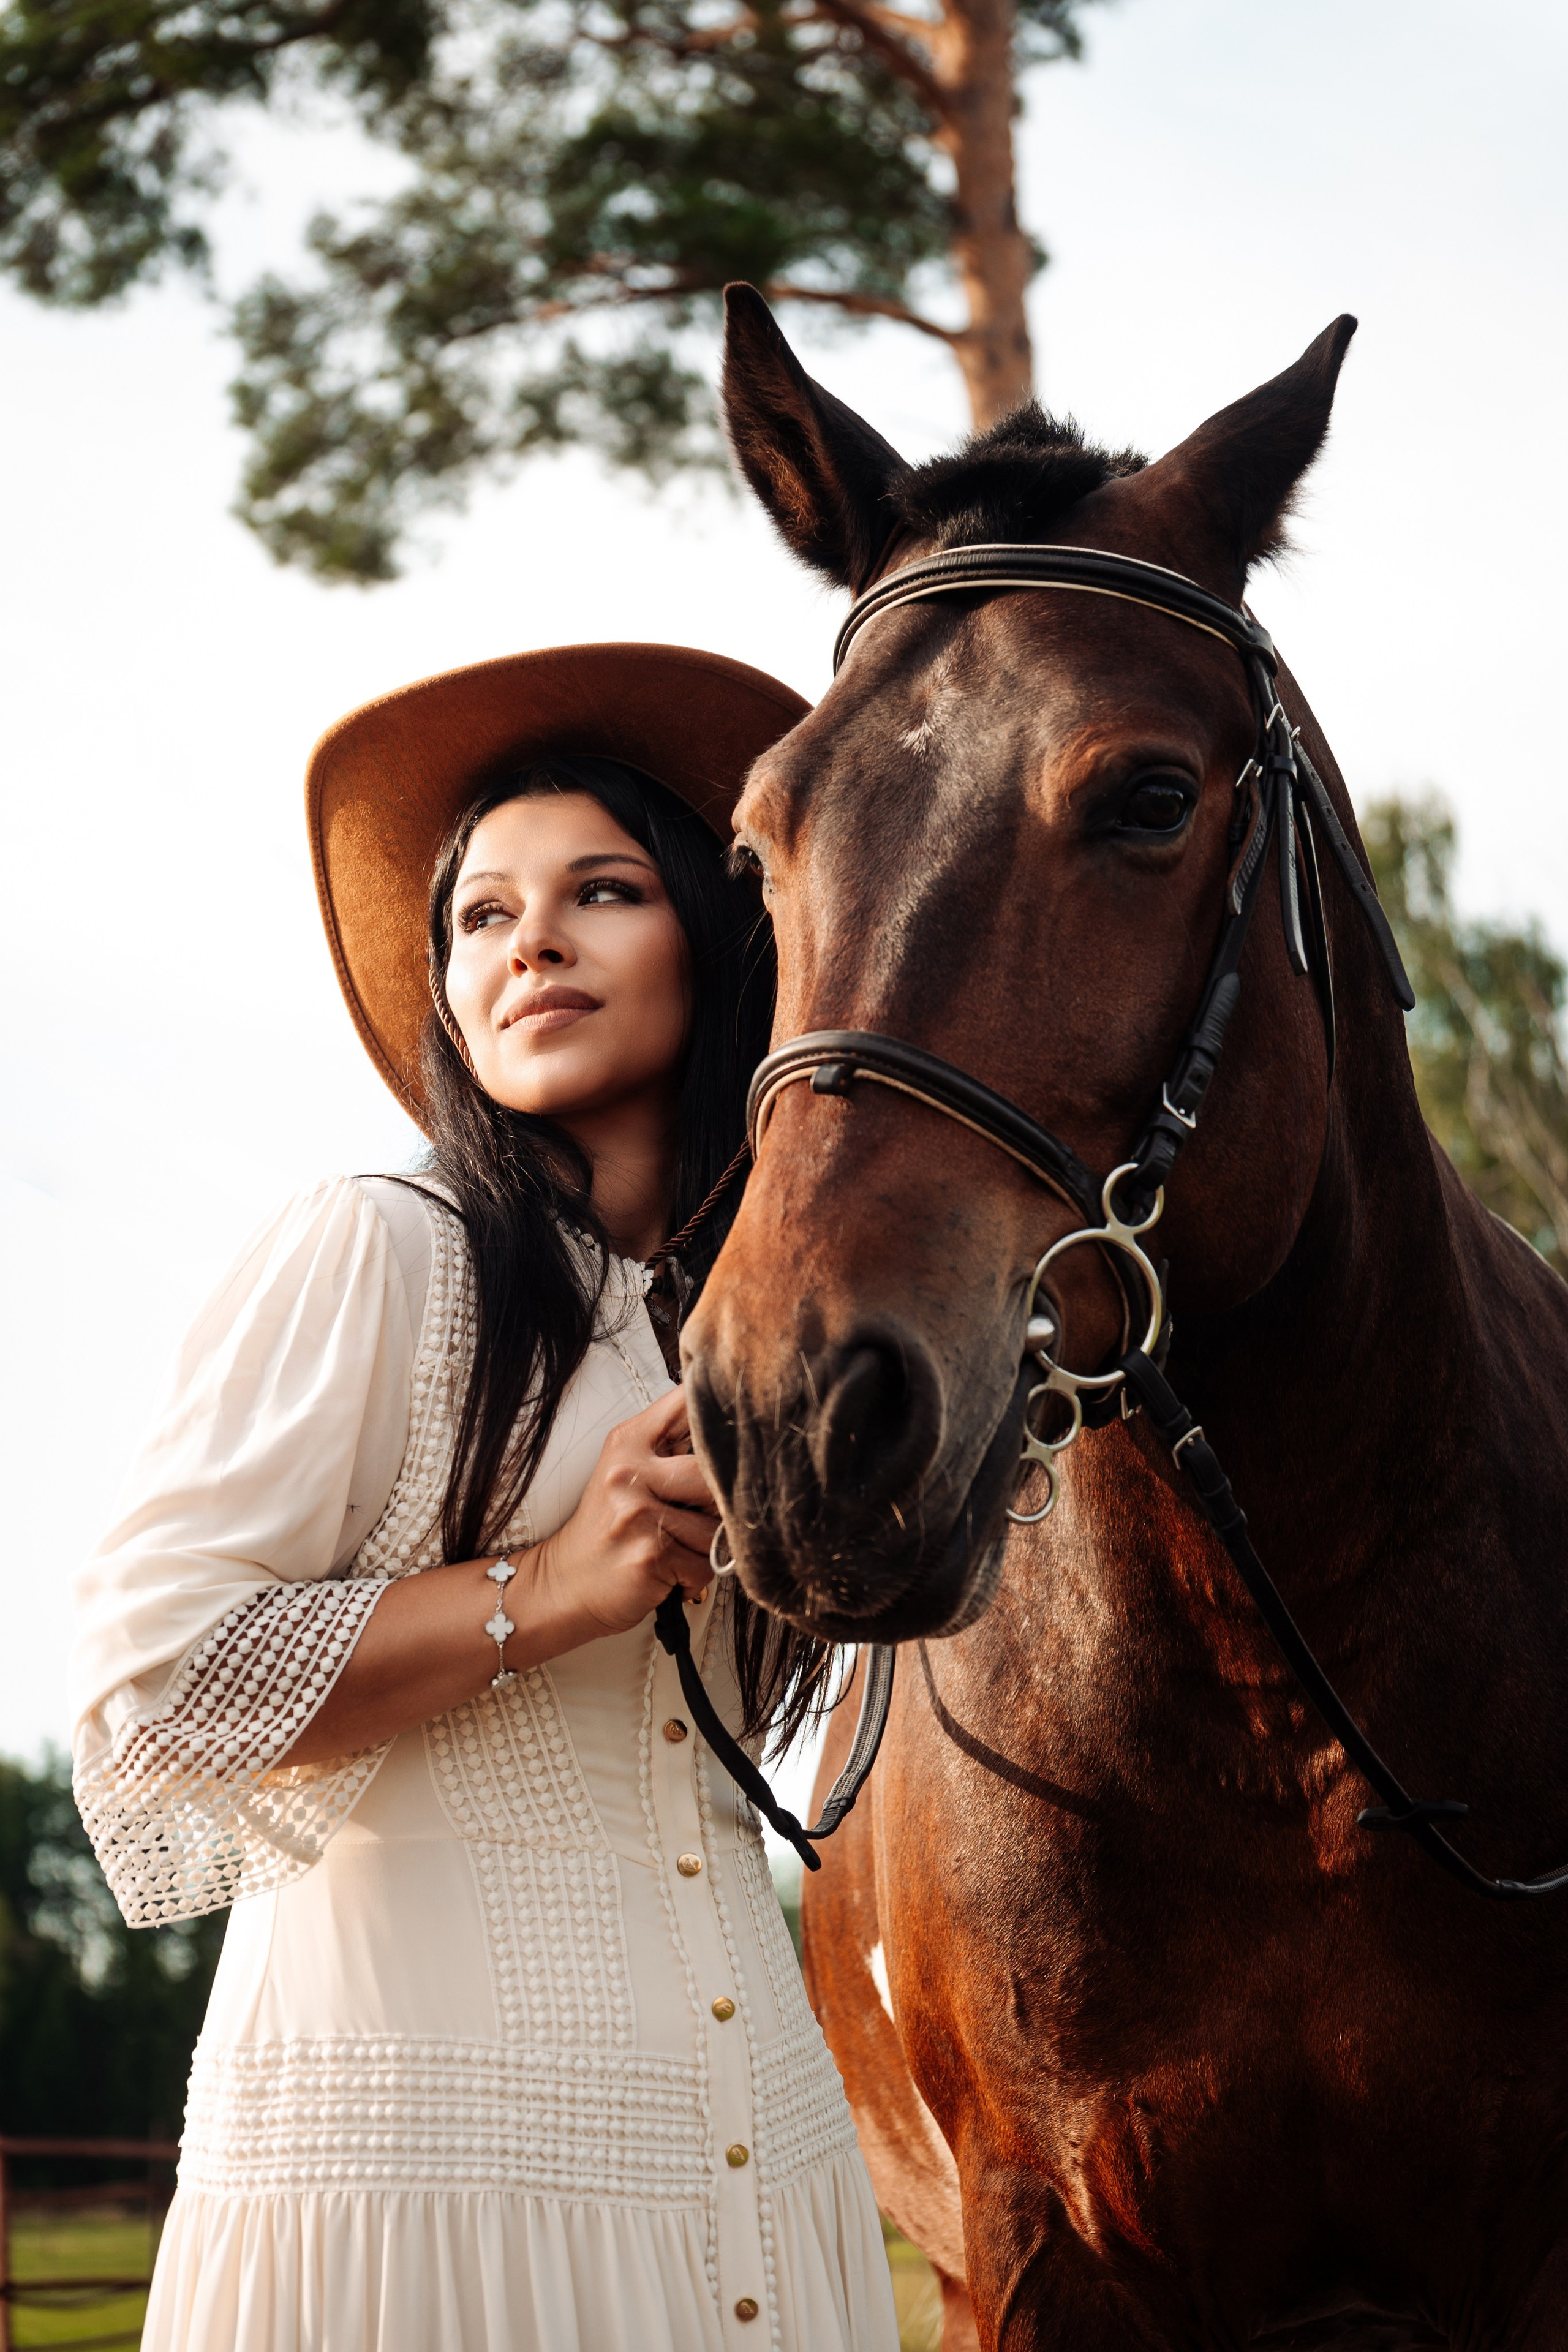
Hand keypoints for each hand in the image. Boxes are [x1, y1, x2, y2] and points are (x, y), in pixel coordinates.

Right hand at [528, 1387, 719, 1642]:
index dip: (720, 1414)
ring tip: (672, 1549)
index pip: (686, 1403)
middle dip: (716, 1504)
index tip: (736, 1426)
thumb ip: (671, 1445)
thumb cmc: (608, 1528)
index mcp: (628, 1442)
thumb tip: (737, 1431)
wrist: (564, 1583)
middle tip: (691, 1519)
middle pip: (714, 1473)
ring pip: (716, 1528)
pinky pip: (705, 1565)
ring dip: (704, 1549)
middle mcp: (628, 1472)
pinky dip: (693, 1577)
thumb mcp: (626, 1470)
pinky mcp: (649, 1556)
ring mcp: (637, 1515)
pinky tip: (666, 1572)